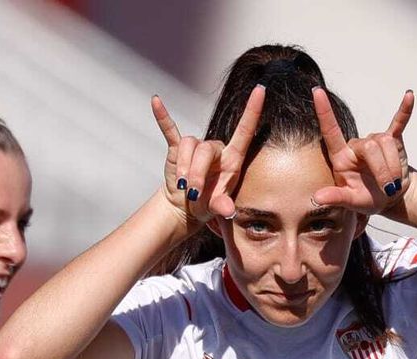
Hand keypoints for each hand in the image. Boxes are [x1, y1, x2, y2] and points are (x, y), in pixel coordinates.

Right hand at [153, 86, 264, 222]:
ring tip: (182, 187)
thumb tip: (228, 211)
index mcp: (232, 159)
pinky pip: (170, 130)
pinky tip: (156, 101)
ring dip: (183, 168)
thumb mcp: (216, 208)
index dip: (253, 110)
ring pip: (189, 146)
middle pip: (205, 150)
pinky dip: (162, 117)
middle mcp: (216, 149)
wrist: (186, 207)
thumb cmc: (207, 205)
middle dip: (197, 174)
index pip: (245, 130)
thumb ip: (222, 207)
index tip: (261, 90)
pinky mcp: (177, 149)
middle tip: (192, 194)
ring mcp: (196, 147)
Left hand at [311, 87, 414, 215]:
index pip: (330, 131)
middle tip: (388, 189)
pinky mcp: (393, 139)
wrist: (391, 198)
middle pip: (370, 147)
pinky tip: (409, 96)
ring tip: (394, 183)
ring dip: (394, 166)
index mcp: (341, 157)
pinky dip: (404, 111)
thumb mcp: (351, 202)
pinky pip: (399, 122)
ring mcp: (375, 140)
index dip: (324, 112)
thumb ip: (335, 197)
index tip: (316, 92)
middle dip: (382, 170)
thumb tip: (316, 198)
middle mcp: (357, 145)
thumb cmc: (367, 199)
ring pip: (386, 143)